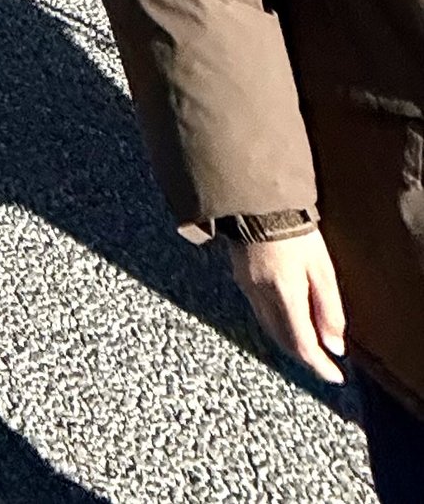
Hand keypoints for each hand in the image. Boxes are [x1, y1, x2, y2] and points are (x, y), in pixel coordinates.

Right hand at [226, 228, 345, 383]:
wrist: (254, 198)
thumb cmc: (294, 230)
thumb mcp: (321, 267)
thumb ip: (329, 308)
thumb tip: (335, 346)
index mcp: (284, 294)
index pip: (302, 344)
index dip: (319, 365)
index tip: (335, 376)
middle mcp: (261, 296)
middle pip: (283, 340)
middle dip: (305, 355)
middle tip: (324, 363)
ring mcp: (247, 286)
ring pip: (269, 328)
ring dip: (290, 341)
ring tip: (310, 344)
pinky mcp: (240, 276)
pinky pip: (259, 311)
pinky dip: (276, 324)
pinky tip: (287, 318)